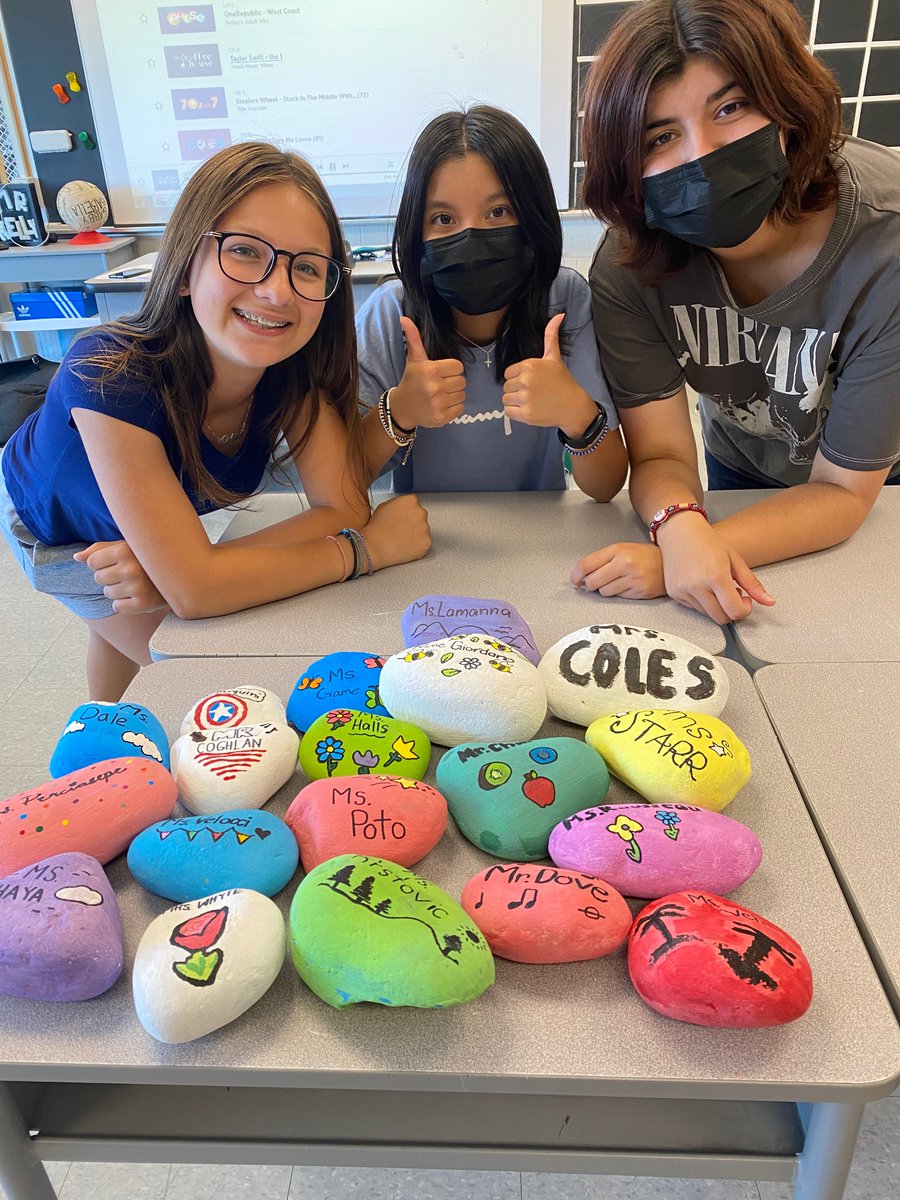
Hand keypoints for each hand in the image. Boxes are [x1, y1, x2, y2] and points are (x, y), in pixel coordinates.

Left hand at [73, 540, 168, 613]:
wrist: (178, 575)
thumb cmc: (146, 559)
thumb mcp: (125, 546)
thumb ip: (99, 549)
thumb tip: (76, 557)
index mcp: (125, 550)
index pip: (91, 562)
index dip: (101, 563)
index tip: (117, 562)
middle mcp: (131, 569)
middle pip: (98, 578)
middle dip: (109, 576)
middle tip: (129, 573)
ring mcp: (137, 588)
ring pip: (107, 593)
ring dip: (117, 590)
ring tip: (135, 584)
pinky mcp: (143, 604)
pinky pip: (117, 607)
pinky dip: (125, 604)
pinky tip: (137, 596)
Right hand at [361, 494, 431, 569]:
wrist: (376, 546)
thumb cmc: (376, 528)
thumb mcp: (383, 506)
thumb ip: (398, 504)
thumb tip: (402, 507)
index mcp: (410, 500)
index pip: (414, 503)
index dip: (406, 512)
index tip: (402, 517)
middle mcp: (421, 512)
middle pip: (420, 516)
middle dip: (413, 522)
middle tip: (401, 529)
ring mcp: (425, 528)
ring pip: (423, 530)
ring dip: (416, 534)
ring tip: (401, 539)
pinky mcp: (427, 542)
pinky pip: (425, 543)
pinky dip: (417, 546)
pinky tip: (406, 546)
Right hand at [389, 317, 464, 429]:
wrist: (402, 408)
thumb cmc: (411, 380)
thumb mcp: (413, 359)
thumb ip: (413, 338)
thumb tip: (404, 318)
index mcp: (431, 370)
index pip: (458, 366)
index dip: (451, 369)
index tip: (440, 373)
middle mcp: (435, 387)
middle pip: (462, 381)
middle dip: (453, 382)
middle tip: (440, 384)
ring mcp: (439, 404)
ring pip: (462, 395)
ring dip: (454, 395)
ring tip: (441, 394)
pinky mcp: (442, 417)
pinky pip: (461, 408)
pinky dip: (454, 407)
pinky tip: (442, 404)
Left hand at [502, 313, 596, 432]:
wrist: (573, 406)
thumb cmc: (563, 381)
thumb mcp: (554, 357)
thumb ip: (551, 336)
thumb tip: (559, 315)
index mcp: (529, 365)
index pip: (508, 373)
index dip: (518, 378)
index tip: (531, 382)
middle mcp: (525, 380)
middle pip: (506, 386)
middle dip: (516, 390)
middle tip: (533, 392)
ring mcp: (525, 398)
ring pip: (505, 399)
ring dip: (515, 401)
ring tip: (530, 401)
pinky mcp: (525, 414)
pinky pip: (507, 412)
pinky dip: (515, 412)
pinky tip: (528, 409)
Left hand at [571, 542, 665, 598]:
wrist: (670, 562)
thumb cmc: (643, 556)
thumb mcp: (622, 549)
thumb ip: (601, 559)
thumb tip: (581, 576)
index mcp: (617, 550)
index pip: (586, 564)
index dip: (576, 575)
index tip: (574, 581)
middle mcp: (624, 563)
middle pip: (592, 581)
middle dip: (590, 584)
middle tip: (594, 582)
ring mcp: (633, 578)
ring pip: (604, 592)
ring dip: (605, 589)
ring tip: (616, 581)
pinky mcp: (640, 591)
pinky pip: (618, 596)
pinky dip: (618, 593)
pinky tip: (626, 585)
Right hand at [655, 517, 775, 622]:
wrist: (679, 531)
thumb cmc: (706, 541)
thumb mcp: (735, 559)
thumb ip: (752, 583)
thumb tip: (769, 601)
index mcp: (715, 575)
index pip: (734, 611)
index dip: (744, 610)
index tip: (745, 600)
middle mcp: (696, 585)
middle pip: (721, 618)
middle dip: (730, 610)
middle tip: (732, 593)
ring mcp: (682, 590)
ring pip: (707, 614)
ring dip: (716, 606)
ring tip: (715, 587)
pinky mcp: (673, 593)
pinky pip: (693, 608)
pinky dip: (701, 602)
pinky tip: (701, 585)